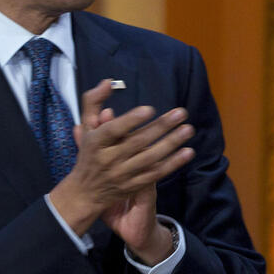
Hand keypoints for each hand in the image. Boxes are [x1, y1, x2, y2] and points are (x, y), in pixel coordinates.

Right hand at [50, 80, 193, 258]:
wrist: (85, 192)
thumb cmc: (89, 152)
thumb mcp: (87, 126)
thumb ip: (94, 101)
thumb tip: (108, 81)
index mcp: (96, 142)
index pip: (113, 130)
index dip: (130, 120)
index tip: (149, 109)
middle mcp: (108, 159)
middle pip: (137, 142)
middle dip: (161, 127)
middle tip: (181, 113)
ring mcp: (123, 175)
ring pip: (150, 158)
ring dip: (171, 143)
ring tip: (188, 129)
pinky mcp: (134, 186)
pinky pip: (156, 174)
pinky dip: (173, 164)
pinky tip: (187, 152)